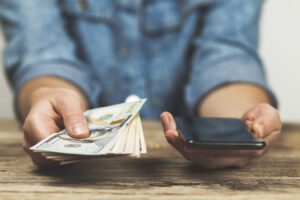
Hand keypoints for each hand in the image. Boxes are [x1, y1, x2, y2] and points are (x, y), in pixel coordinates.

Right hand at [22, 87, 88, 166]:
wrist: (51, 105)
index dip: (66, 146)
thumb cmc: (57, 101)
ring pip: (56, 162)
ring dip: (74, 155)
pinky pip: (60, 162)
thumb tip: (81, 135)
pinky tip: (86, 150)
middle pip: (51, 155)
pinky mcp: (47, 157)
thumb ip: (73, 116)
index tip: (85, 144)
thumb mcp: (67, 100)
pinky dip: (73, 157)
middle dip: (73, 152)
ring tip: (91, 147)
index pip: (47, 143)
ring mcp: (37, 152)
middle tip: (93, 147)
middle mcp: (31, 141)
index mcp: (33, 124)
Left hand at [160, 104, 280, 168]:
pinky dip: (177, 134)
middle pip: (200, 156)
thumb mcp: (270, 117)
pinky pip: (188, 144)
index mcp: (243, 152)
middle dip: (182, 145)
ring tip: (166, 119)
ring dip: (175, 138)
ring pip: (191, 152)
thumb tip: (255, 130)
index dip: (204, 151)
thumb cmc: (262, 120)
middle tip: (169, 130)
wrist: (254, 122)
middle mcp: (226, 158)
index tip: (189, 141)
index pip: (222, 156)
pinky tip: (168, 120)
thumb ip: (266, 122)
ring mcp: (215, 154)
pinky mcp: (206, 147)